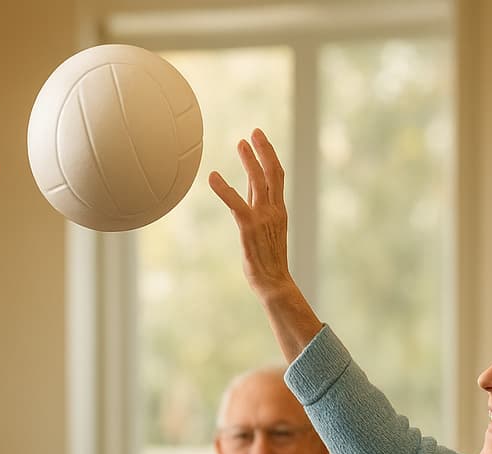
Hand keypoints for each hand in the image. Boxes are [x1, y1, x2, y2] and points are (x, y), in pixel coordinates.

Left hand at [209, 129, 295, 299]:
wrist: (275, 283)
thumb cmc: (268, 263)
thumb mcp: (266, 233)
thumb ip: (258, 214)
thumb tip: (248, 201)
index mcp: (279, 212)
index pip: (276, 177)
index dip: (268, 156)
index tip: (260, 140)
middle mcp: (274, 210)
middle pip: (271, 172)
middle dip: (263, 150)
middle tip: (253, 132)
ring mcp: (263, 217)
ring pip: (258, 180)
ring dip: (249, 160)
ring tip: (240, 143)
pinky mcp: (249, 227)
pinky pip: (236, 202)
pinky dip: (223, 188)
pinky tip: (212, 177)